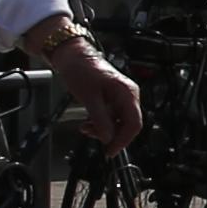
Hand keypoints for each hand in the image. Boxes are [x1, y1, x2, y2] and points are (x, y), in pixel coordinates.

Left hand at [39, 25, 140, 150]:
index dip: (123, 140)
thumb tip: (108, 138)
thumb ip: (100, 119)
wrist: (72, 56)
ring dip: (103, 129)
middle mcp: (128, 95)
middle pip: (127, 124)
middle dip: (110, 134)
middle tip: (93, 137)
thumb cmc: (81, 69)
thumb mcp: (89, 97)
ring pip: (118, 122)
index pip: (134, 123)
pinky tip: (89, 122)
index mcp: (127, 93)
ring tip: (86, 128)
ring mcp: (120, 97)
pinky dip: (100, 123)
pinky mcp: (112, 99)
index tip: (110, 150)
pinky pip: (111, 116)